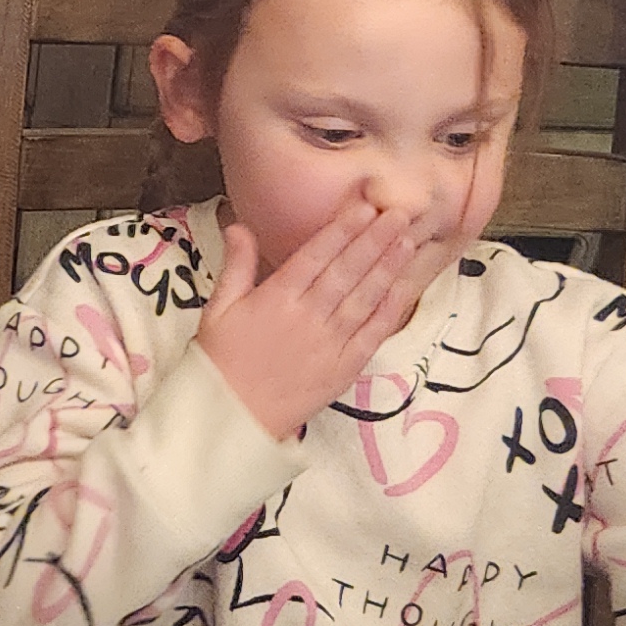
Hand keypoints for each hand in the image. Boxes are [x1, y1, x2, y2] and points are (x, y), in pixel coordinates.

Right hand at [194, 192, 448, 439]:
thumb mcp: (218, 308)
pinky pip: (372, 335)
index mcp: (275, 298)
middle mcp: (307, 317)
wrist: (231, 419)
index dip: (343, 228)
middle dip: (375, 239)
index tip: (366, 205)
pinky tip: (403, 288)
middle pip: (347, 271)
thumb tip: (239, 224)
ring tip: (408, 241)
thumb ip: (235, 265)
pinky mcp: (344, 369)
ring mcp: (329, 344)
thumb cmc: (220, 361)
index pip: (316, 255)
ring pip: (365, 298)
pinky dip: (389, 310)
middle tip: (401, 213)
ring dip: (388, 267)